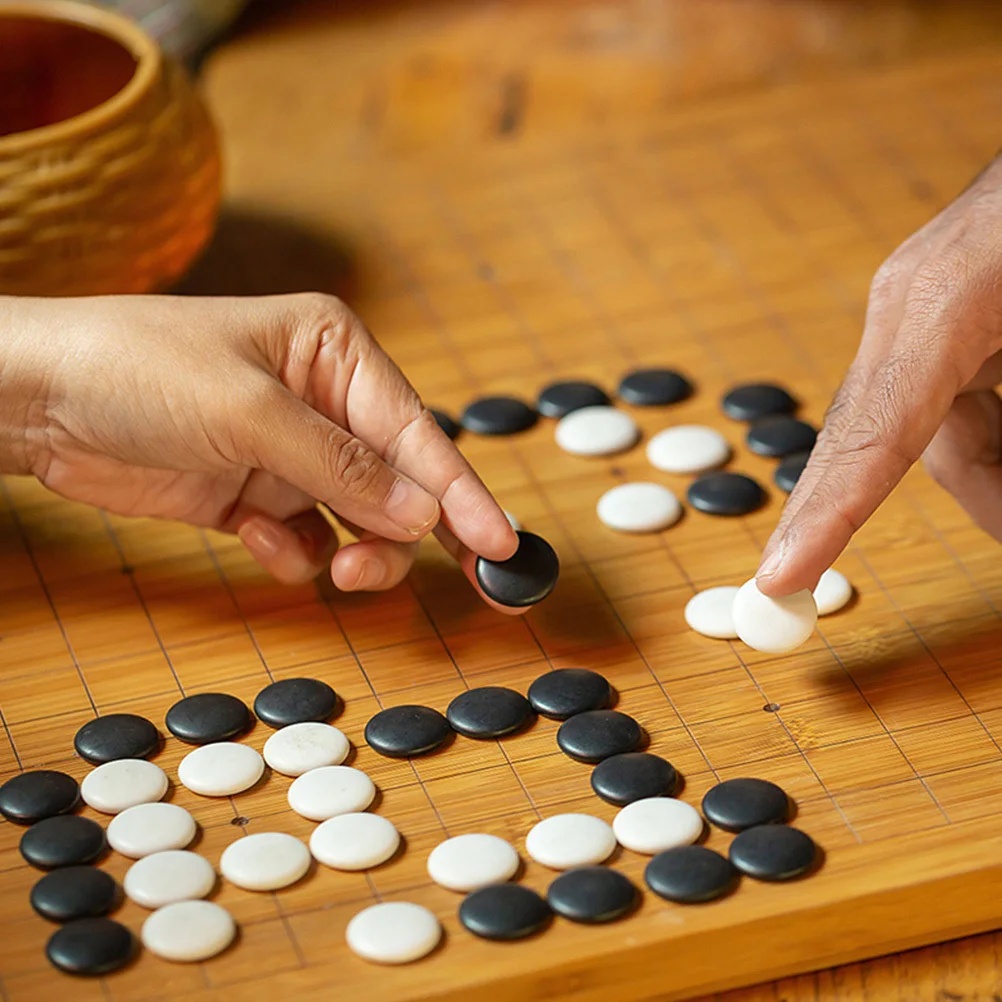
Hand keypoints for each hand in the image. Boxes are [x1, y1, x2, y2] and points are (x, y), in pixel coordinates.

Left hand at [1, 293, 518, 606]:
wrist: (36, 399)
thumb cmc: (137, 369)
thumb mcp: (249, 413)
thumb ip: (341, 467)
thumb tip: (423, 511)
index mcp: (336, 353)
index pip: (417, 433)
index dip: (462, 493)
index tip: (501, 545)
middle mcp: (324, 401)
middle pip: (399, 483)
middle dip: (406, 534)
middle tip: (420, 579)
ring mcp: (290, 453)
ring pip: (359, 522)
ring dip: (355, 552)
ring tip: (335, 570)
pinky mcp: (255, 494)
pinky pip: (305, 539)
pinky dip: (293, 552)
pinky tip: (258, 536)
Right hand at [755, 154, 1001, 595]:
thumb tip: (997, 512)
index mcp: (939, 300)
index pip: (867, 437)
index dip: (822, 518)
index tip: (779, 580)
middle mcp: (909, 306)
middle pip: (887, 448)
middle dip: (939, 507)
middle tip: (932, 553)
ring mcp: (921, 304)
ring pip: (928, 430)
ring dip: (990, 472)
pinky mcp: (944, 306)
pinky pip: (950, 398)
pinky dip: (993, 433)